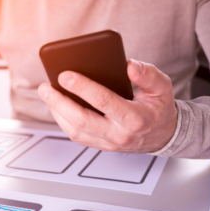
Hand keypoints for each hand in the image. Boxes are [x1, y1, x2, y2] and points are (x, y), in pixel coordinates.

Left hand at [38, 60, 176, 153]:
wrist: (164, 135)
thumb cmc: (159, 108)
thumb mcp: (162, 87)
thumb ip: (148, 74)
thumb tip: (129, 65)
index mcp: (135, 118)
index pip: (104, 101)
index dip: (83, 87)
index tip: (65, 75)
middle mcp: (119, 134)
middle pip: (82, 121)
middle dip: (59, 102)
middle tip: (45, 87)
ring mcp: (108, 143)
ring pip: (75, 131)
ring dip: (57, 112)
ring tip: (47, 93)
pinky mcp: (100, 146)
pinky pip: (76, 136)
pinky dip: (62, 121)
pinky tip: (55, 105)